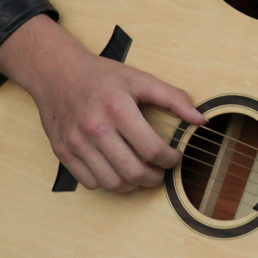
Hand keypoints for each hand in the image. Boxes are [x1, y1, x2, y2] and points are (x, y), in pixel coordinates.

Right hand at [0, 14, 202, 191]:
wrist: (56, 72)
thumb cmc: (101, 76)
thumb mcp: (140, 79)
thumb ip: (173, 98)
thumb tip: (201, 119)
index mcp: (118, 108)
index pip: (152, 149)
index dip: (170, 159)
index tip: (174, 156)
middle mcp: (95, 128)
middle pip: (133, 172)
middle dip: (155, 178)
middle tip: (160, 171)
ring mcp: (76, 142)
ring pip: (112, 183)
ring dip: (132, 184)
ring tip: (140, 172)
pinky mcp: (62, 152)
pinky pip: (90, 183)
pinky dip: (108, 182)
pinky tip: (116, 169)